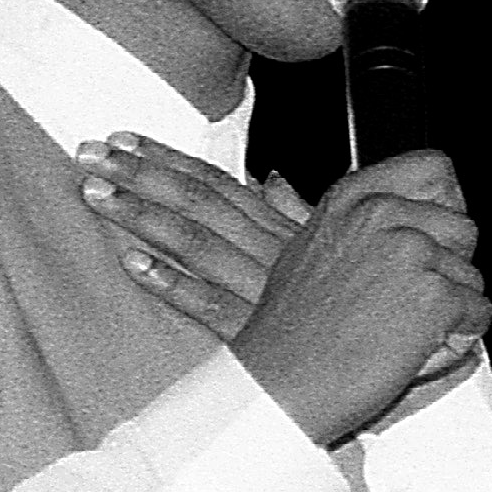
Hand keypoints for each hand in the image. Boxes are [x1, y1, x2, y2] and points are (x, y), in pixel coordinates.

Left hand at [78, 135, 484, 389]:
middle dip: (141, 174)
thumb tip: (272, 179)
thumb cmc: (368, 306)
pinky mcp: (260, 333)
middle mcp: (269, 251)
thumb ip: (304, 212)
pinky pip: (212, 304)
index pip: (217, 183)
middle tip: (88, 152)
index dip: (168, 158)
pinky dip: (173, 284)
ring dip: (143, 216)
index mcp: (285, 230)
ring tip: (96, 193)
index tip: (124, 136)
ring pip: (197, 242)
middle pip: (198, 202)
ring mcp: (262, 290)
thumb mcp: (343, 248)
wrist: (403, 354)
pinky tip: (135, 264)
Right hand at [215, 148, 491, 449]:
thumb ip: (353, 225)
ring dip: (452, 309)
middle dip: (450, 268)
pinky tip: (421, 348)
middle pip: (462, 228)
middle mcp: (382, 217)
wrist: (280, 385)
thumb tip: (376, 210)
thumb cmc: (288, 336)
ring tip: (404, 331)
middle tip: (413, 302)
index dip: (445, 207)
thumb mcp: (307, 251)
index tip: (436, 235)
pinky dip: (461, 336)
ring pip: (471, 276)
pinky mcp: (433, 296)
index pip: (433, 168)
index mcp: (352, 200)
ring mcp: (410, 253)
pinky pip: (478, 311)